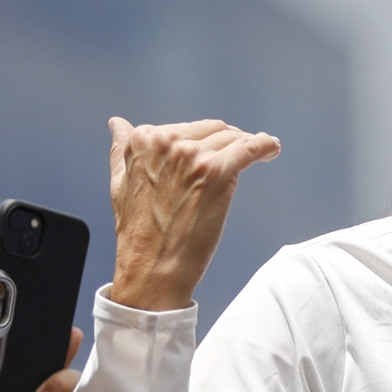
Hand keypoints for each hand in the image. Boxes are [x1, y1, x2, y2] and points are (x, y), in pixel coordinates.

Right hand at [109, 118, 280, 310]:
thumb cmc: (139, 232)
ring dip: (250, 145)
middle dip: (231, 141)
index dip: (208, 139)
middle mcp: (166, 142)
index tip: (222, 147)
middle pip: (215, 130)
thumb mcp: (120, 183)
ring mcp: (192, 156)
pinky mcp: (216, 172)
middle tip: (244, 153)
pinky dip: (265, 145)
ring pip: (234, 139)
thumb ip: (123, 150)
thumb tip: (118, 123)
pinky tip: (272, 148)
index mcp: (143, 140)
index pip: (188, 128)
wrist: (152, 267)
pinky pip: (250, 148)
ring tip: (264, 151)